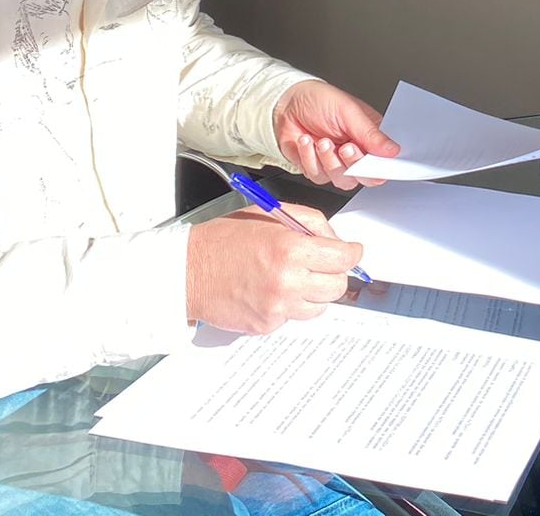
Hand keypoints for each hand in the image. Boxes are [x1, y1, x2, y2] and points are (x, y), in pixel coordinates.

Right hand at [186, 206, 363, 333]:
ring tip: (290, 277)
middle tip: (321, 265)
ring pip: (319, 306)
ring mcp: (277, 307)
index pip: (343, 258)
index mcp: (291, 249)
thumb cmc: (225, 239)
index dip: (352, 254)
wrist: (188, 270)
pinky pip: (293, 318)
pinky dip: (289, 305)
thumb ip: (310, 224)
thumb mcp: (271, 214)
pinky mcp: (266, 325)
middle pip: (338, 286)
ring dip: (313, 292)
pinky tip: (270, 290)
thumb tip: (336, 240)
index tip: (352, 252)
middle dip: (334, 274)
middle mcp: (288, 280)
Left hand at [274, 80, 399, 188]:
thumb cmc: (320, 100)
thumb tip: (393, 150)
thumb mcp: (349, 111)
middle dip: (353, 163)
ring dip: (329, 161)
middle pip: (365, 177)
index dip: (380, 166)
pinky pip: (318, 176)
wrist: (286, 104)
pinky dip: (310, 158)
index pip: (384, 162)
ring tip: (322, 140)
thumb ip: (370, 133)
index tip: (371, 160)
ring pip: (341, 180)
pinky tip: (307, 142)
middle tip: (346, 147)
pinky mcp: (317, 169)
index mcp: (370, 137)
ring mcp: (336, 163)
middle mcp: (356, 153)